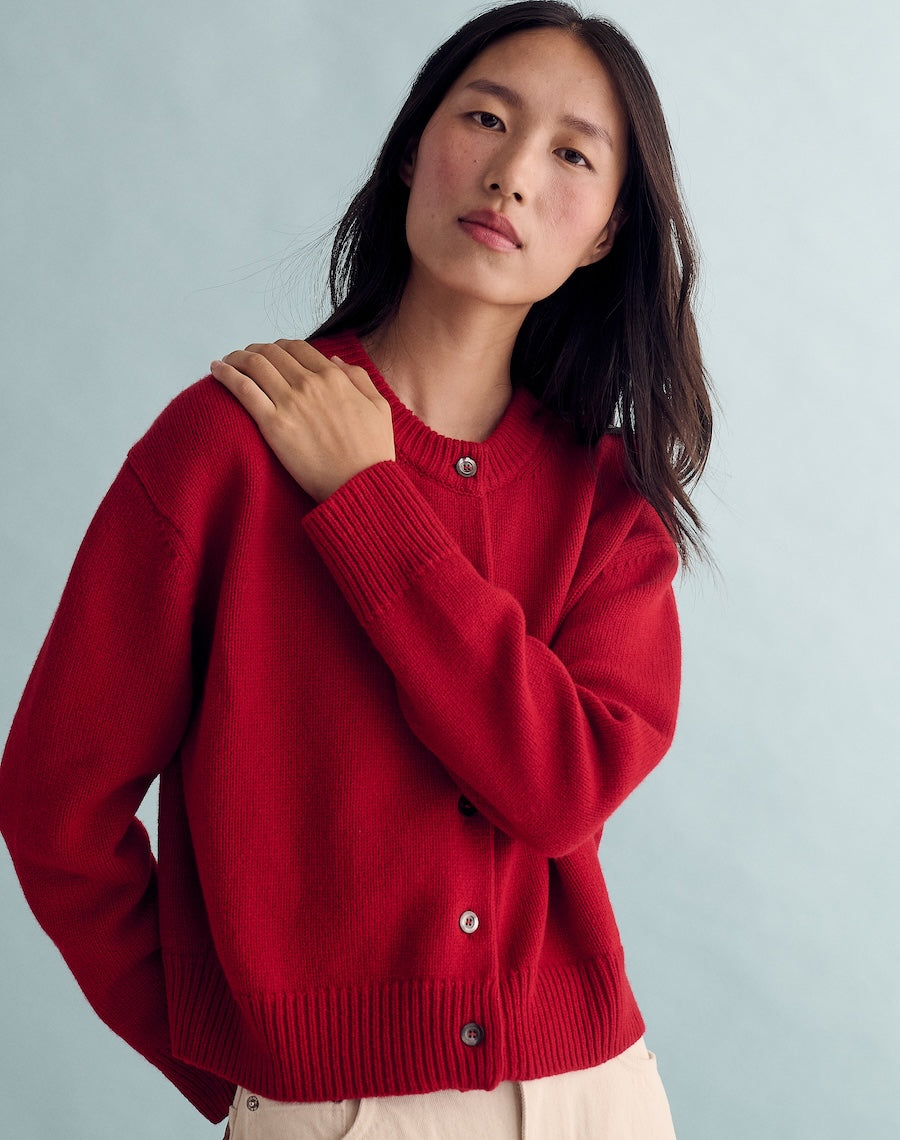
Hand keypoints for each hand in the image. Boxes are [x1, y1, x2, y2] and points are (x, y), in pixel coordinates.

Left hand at [209, 339, 395, 501]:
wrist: (360, 486)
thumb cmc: (372, 453)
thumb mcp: (379, 408)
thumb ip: (359, 378)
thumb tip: (334, 360)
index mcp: (334, 377)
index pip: (298, 348)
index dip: (280, 346)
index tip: (270, 353)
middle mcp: (310, 384)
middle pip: (272, 353)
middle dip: (254, 350)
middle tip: (244, 356)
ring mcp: (290, 403)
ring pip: (254, 365)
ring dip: (236, 357)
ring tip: (226, 361)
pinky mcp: (273, 425)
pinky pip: (243, 389)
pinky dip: (226, 374)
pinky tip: (216, 371)